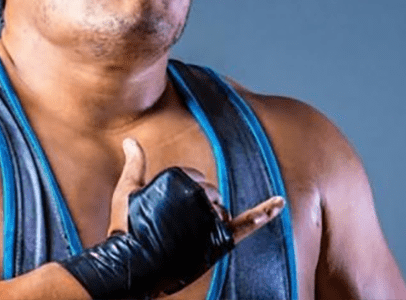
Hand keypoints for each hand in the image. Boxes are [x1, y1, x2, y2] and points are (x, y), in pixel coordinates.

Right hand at [59, 138, 285, 299]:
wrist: (131, 266)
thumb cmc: (126, 227)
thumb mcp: (127, 190)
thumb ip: (135, 163)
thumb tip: (129, 140)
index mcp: (182, 182)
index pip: (194, 179)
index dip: (181, 194)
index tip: (164, 210)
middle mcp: (200, 199)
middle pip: (209, 195)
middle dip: (196, 207)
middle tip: (172, 225)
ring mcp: (211, 221)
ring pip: (221, 211)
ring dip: (210, 220)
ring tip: (186, 236)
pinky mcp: (219, 241)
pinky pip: (247, 225)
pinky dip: (264, 213)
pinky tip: (279, 204)